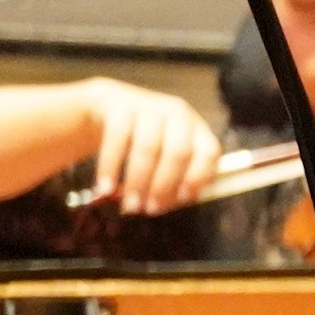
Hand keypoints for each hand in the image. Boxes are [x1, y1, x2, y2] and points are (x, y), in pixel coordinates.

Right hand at [63, 78, 227, 213]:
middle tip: (150, 209)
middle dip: (164, 186)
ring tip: (129, 205)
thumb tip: (166, 204)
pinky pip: (117, 138)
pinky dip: (110, 167)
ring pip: (148, 148)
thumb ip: (173, 179)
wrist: (108, 107)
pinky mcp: (120, 105)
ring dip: (138, 182)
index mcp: (197, 128)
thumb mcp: (165, 154)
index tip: (183, 200)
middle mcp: (178, 114)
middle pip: (178, 153)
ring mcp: (150, 107)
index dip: (199, 177)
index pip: (209, 153)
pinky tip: (105, 187)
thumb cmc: (144, 140)